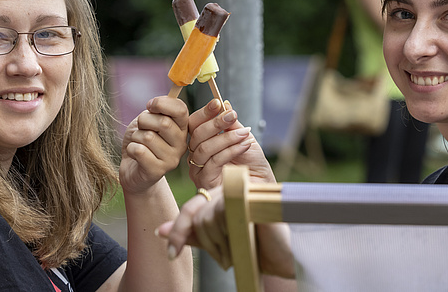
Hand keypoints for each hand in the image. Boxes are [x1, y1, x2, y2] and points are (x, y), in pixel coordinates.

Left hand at [119, 96, 188, 194]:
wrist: (133, 169)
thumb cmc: (141, 141)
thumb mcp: (149, 120)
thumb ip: (157, 111)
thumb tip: (156, 103)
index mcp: (182, 128)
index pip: (181, 109)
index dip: (162, 103)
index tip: (150, 106)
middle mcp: (181, 144)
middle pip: (163, 122)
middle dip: (144, 121)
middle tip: (141, 128)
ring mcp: (171, 159)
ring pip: (148, 137)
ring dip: (136, 137)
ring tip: (138, 144)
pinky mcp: (157, 171)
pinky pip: (139, 150)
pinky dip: (131, 149)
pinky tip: (134, 154)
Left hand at [159, 185, 295, 278]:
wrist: (287, 257)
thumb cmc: (256, 249)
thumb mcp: (219, 242)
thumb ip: (193, 235)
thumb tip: (159, 230)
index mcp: (223, 196)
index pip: (191, 209)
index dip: (178, 231)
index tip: (171, 254)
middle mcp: (231, 190)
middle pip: (197, 212)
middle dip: (203, 241)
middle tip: (222, 258)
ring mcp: (241, 191)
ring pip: (208, 215)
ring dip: (216, 241)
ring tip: (233, 253)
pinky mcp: (250, 197)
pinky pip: (223, 213)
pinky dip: (225, 234)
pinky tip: (237, 243)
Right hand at [188, 99, 275, 189]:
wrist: (260, 185)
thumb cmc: (251, 163)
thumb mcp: (242, 136)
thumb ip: (231, 123)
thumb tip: (224, 104)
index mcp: (202, 142)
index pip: (194, 124)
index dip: (204, 113)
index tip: (217, 103)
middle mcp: (196, 155)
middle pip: (196, 135)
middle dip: (215, 123)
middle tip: (232, 115)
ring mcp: (198, 170)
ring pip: (205, 148)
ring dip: (226, 138)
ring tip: (244, 133)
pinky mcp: (205, 181)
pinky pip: (214, 162)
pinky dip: (230, 150)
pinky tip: (244, 146)